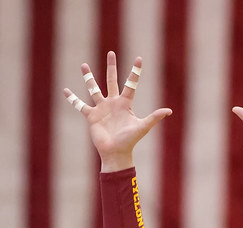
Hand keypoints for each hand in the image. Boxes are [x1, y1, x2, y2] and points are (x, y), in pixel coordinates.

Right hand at [64, 52, 170, 172]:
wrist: (116, 153)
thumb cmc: (130, 141)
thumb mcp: (142, 127)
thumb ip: (154, 118)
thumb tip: (169, 111)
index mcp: (125, 104)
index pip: (131, 84)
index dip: (135, 72)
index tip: (139, 58)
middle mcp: (113, 103)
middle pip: (112, 80)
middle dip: (111, 67)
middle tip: (111, 53)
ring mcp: (101, 108)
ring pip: (93, 89)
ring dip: (88, 77)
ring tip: (83, 65)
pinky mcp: (91, 115)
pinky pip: (80, 105)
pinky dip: (72, 98)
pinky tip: (65, 90)